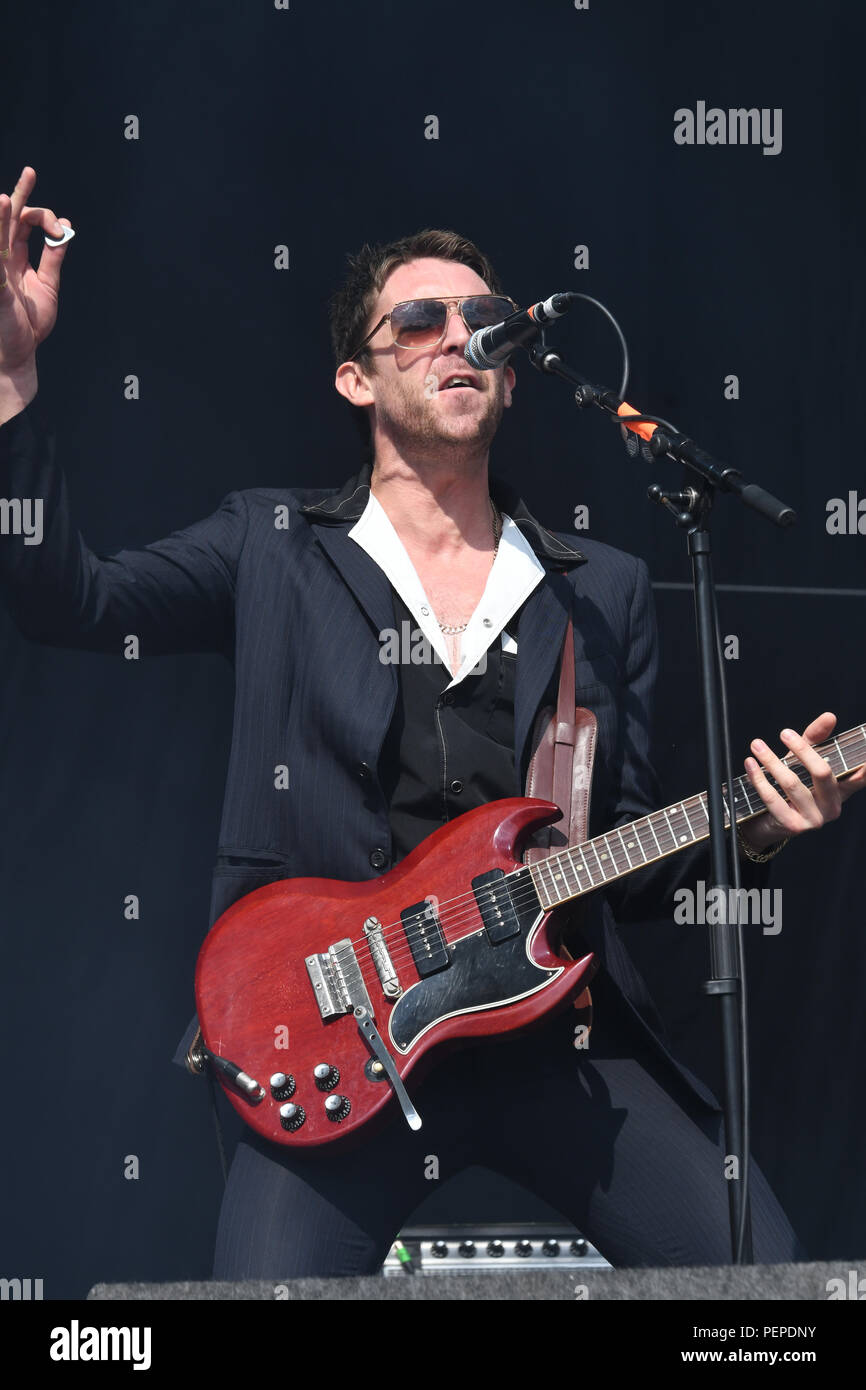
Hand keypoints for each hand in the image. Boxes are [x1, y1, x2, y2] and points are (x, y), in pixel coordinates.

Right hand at [0, 165, 73, 378]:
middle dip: (20, 196)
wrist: (19, 354)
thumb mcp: (48, 286)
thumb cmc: (29, 325)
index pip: (22, 222)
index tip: (61, 229)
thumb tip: (65, 230)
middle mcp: (2, 260)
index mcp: (15, 258)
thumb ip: (54, 258)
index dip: (43, 215)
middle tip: (30, 173)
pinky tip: (0, 222)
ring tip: (5, 199)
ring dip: (0, 217)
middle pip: (8, 220)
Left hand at [740, 711, 865, 850]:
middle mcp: (833, 807)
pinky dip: (758, 778)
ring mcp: (815, 819)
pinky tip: (751, 764)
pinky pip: (773, 798)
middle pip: (823, 772)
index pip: (859, 776)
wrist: (767, 823)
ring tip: (757, 745)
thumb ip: (816, 739)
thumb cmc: (789, 788)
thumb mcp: (803, 761)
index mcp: (841, 791)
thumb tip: (829, 716)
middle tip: (784, 733)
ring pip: (793, 783)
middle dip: (802, 749)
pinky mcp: (793, 826)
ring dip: (771, 761)